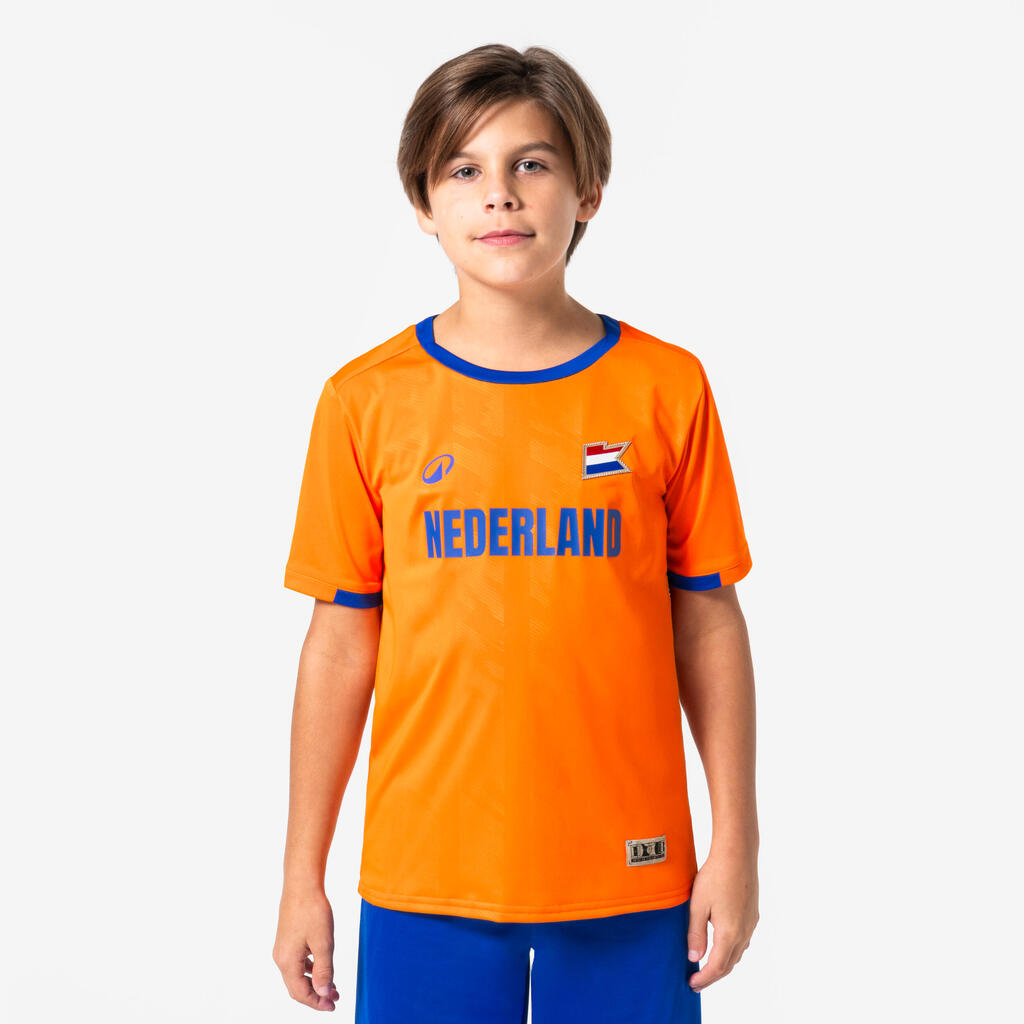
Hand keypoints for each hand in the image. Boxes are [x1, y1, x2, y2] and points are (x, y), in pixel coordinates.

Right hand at [273, 884, 339, 1010]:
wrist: (302, 885)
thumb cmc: (313, 911)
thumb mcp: (323, 943)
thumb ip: (324, 970)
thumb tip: (323, 993)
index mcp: (287, 962)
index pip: (301, 993)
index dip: (317, 1002)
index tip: (333, 1005)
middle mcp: (281, 958)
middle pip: (297, 987)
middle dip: (316, 995)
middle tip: (335, 998)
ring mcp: (283, 949)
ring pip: (297, 975)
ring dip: (314, 982)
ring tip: (333, 986)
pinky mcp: (287, 940)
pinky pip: (297, 962)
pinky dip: (310, 970)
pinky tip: (321, 967)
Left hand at [686, 845, 758, 992]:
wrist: (737, 855)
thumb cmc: (715, 876)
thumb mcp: (698, 905)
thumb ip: (695, 934)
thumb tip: (694, 958)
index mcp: (729, 933)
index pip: (716, 967)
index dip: (704, 979)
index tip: (692, 985)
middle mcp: (744, 932)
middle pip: (729, 964)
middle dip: (713, 975)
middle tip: (697, 981)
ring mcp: (750, 923)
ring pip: (737, 953)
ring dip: (722, 963)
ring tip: (706, 965)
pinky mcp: (752, 914)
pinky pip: (742, 940)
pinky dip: (730, 950)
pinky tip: (721, 944)